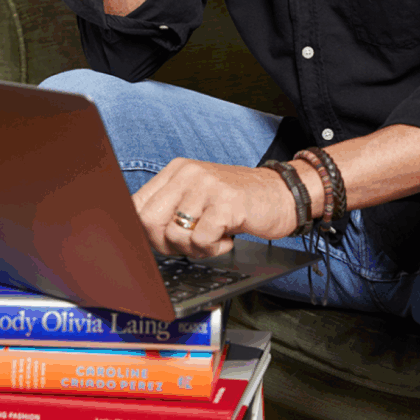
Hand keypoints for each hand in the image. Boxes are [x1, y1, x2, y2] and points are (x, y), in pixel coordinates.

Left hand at [132, 158, 298, 257]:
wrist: (283, 193)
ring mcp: (207, 186)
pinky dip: (215, 249)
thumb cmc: (239, 201)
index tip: (163, 240)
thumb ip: (171, 208)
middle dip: (165, 244)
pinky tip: (228, 237)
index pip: (137, 204)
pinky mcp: (226, 203)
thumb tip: (140, 235)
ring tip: (214, 237)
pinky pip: (202, 241)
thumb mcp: (199, 196)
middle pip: (148, 221)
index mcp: (177, 170)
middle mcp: (188, 173)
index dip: (145, 232)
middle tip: (190, 243)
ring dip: (195, 248)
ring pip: (175, 235)